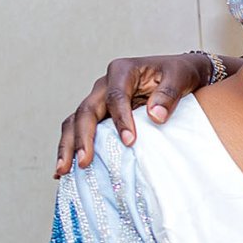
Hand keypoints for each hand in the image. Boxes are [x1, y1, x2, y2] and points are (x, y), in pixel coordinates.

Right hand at [54, 53, 231, 175]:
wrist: (178, 73)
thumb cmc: (178, 73)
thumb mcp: (179, 77)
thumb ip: (168, 94)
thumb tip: (156, 116)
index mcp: (122, 71)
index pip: (115, 97)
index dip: (121, 119)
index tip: (129, 141)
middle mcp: (104, 85)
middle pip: (86, 111)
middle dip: (82, 137)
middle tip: (83, 162)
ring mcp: (99, 100)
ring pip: (75, 121)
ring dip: (68, 146)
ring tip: (62, 170)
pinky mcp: (100, 114)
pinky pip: (80, 130)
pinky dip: (72, 147)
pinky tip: (67, 169)